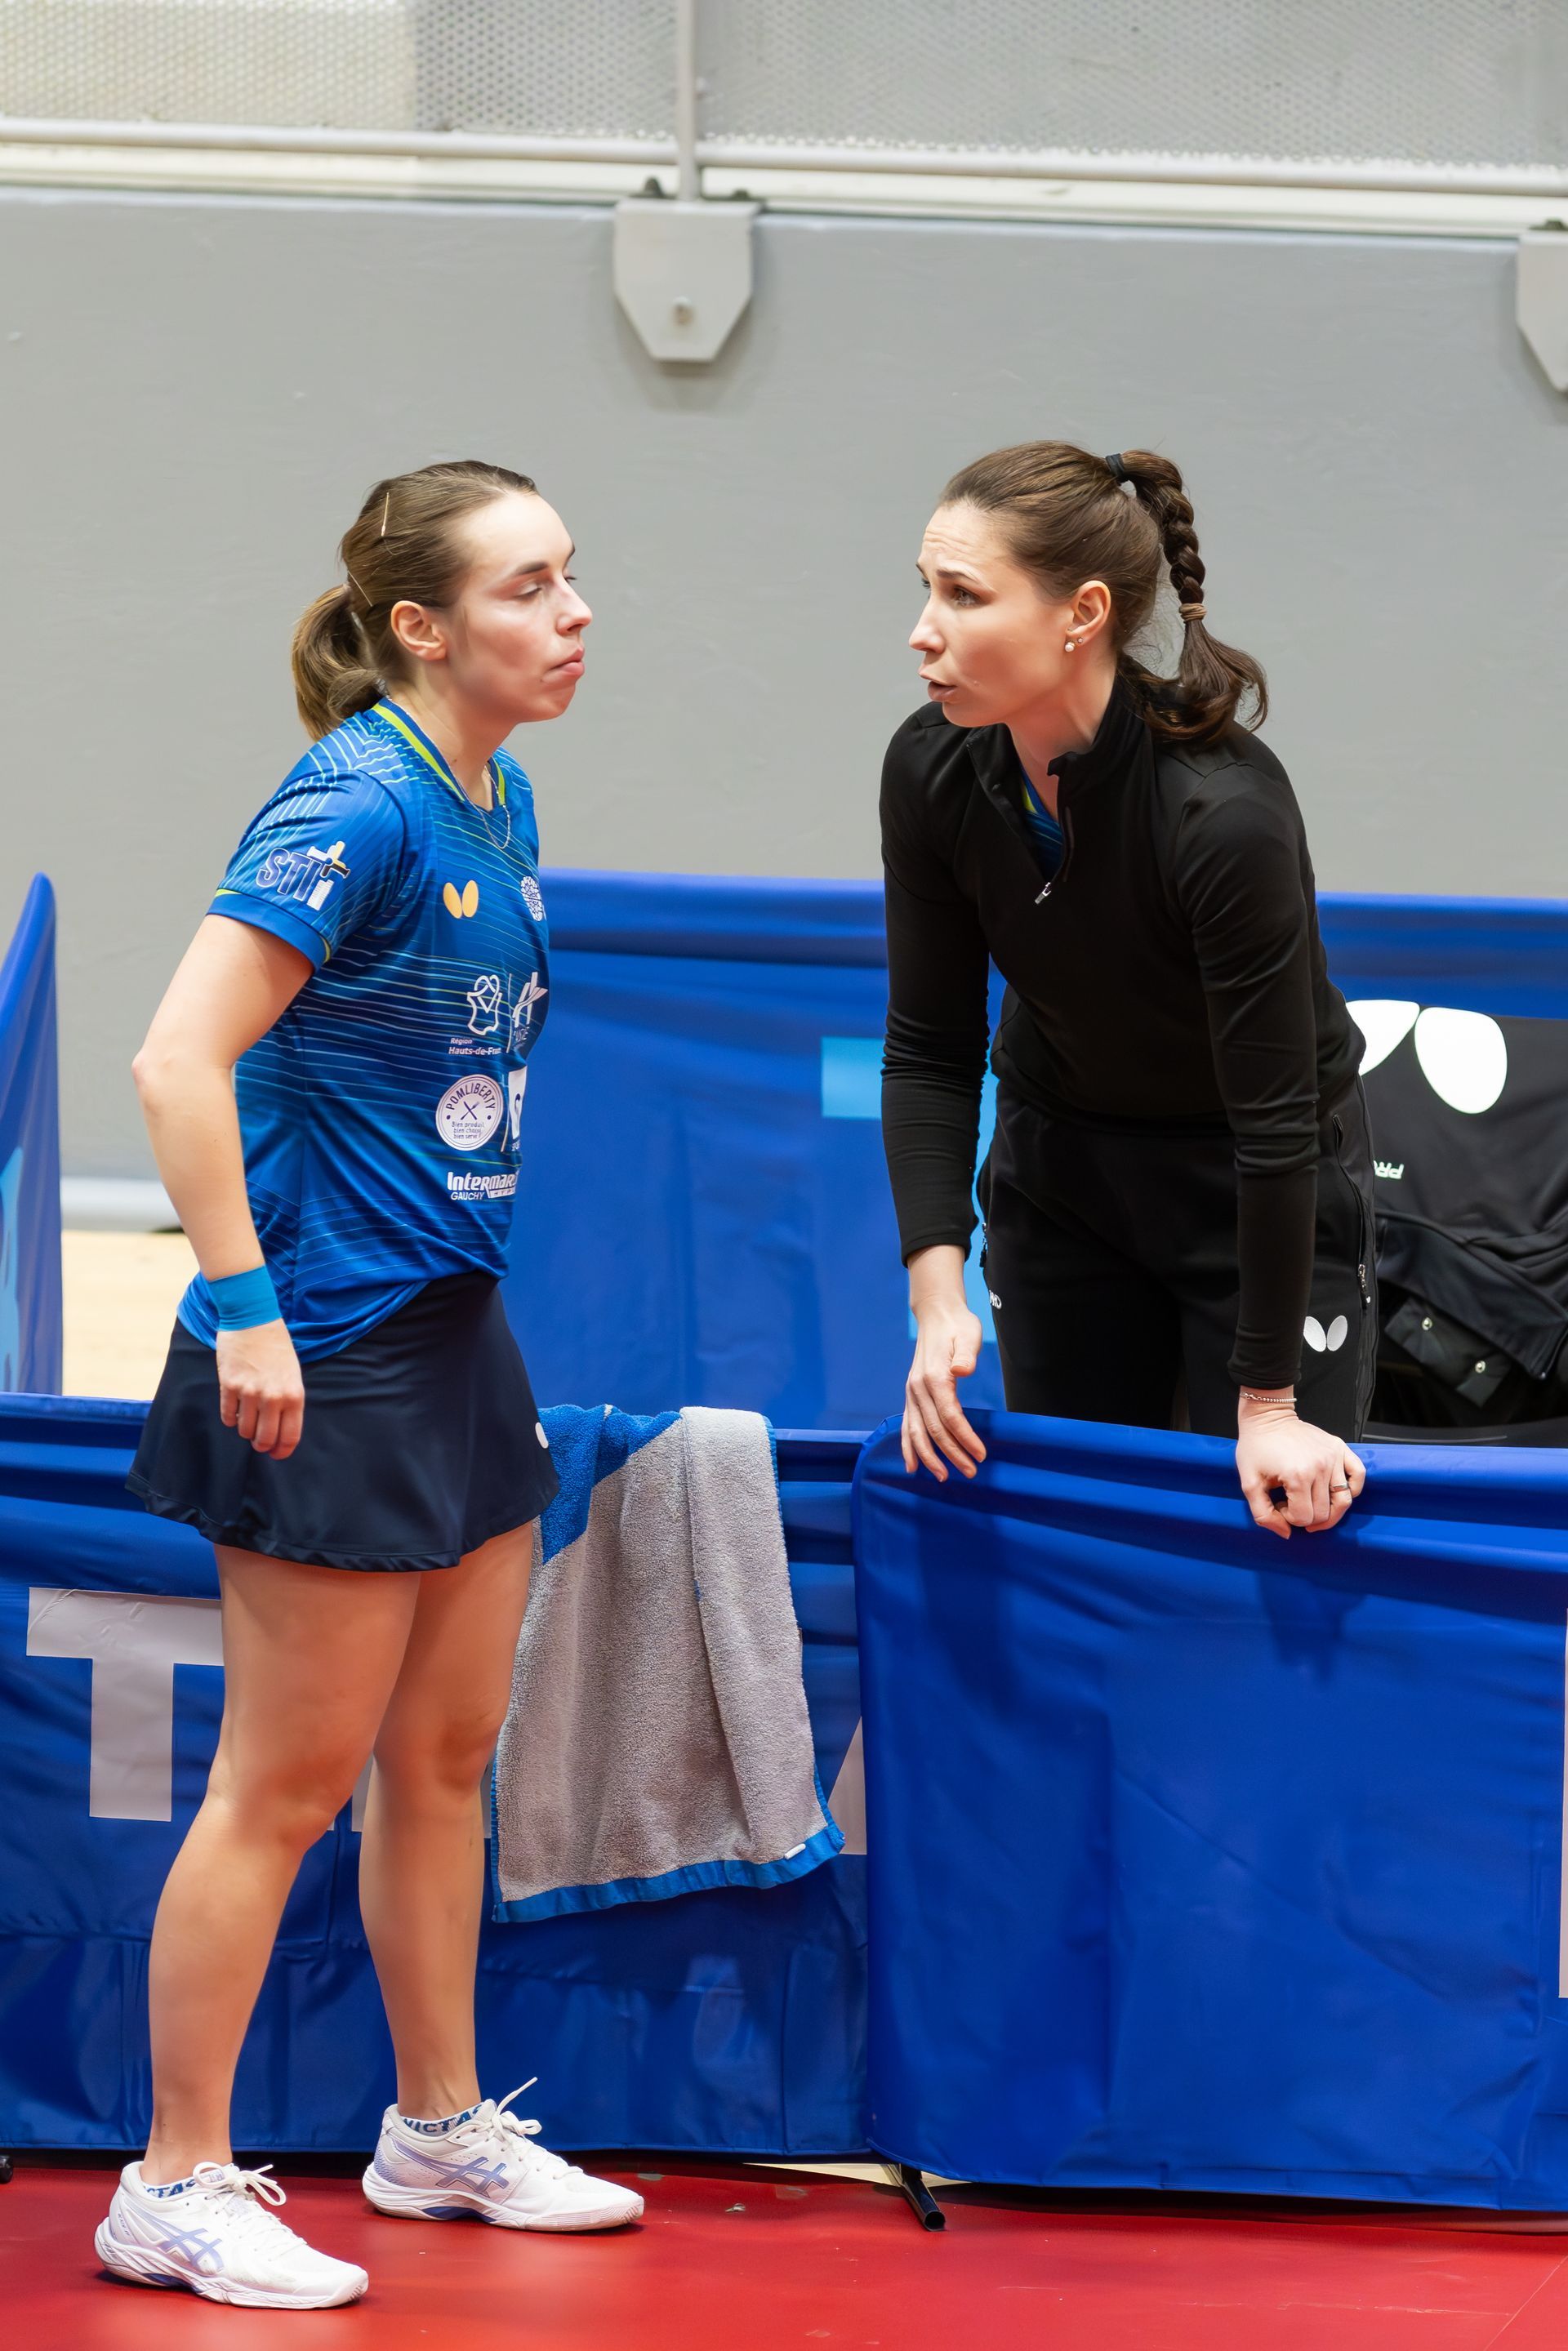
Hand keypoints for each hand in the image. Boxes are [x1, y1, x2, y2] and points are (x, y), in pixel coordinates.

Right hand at [216, 1321, 305, 1459]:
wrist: (253, 1319)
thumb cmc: (277, 1347)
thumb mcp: (292, 1374)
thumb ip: (288, 1401)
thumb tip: (280, 1428)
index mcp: (294, 1395)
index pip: (290, 1436)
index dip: (282, 1451)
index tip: (277, 1454)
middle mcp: (273, 1397)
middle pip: (265, 1439)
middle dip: (262, 1445)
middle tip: (259, 1443)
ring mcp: (249, 1392)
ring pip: (244, 1430)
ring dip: (245, 1430)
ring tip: (248, 1420)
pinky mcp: (229, 1385)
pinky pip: (228, 1415)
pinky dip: (230, 1418)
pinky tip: (234, 1411)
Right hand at [902, 1303, 987, 1481]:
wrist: (937, 1316)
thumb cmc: (958, 1326)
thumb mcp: (969, 1335)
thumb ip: (966, 1354)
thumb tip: (962, 1370)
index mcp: (935, 1377)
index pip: (950, 1416)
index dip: (965, 1438)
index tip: (981, 1455)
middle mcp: (918, 1388)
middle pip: (934, 1429)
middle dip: (952, 1454)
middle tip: (970, 1472)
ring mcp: (911, 1393)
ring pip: (916, 1432)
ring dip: (929, 1457)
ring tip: (943, 1476)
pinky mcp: (911, 1395)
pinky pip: (907, 1426)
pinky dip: (908, 1447)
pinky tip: (913, 1465)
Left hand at [1236, 1399, 1364, 1539]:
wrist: (1267, 1418)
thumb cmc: (1256, 1448)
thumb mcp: (1249, 1483)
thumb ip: (1263, 1514)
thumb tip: (1286, 1533)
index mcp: (1297, 1476)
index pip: (1303, 1517)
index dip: (1289, 1518)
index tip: (1280, 1505)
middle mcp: (1319, 1467)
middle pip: (1324, 1513)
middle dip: (1306, 1515)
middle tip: (1292, 1504)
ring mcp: (1332, 1457)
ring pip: (1344, 1501)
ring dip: (1329, 1512)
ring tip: (1315, 1510)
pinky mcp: (1339, 1447)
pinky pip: (1358, 1476)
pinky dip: (1352, 1489)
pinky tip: (1335, 1493)